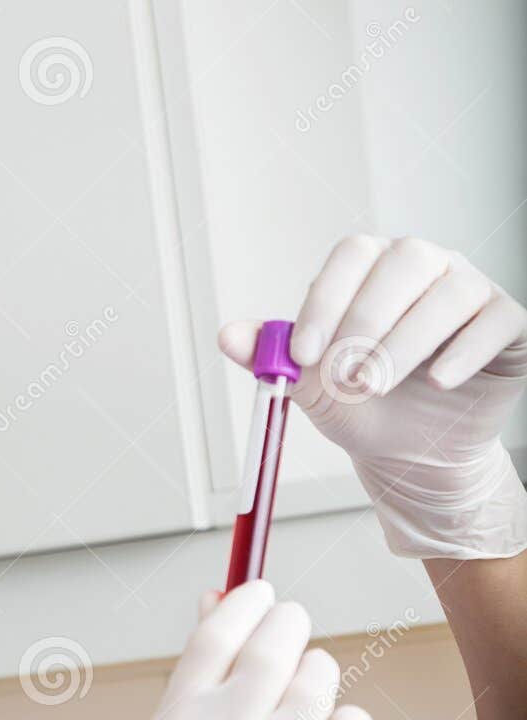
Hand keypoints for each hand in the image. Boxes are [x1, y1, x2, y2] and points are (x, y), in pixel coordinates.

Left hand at [219, 234, 526, 560]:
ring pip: (448, 294)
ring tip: (377, 387)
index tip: (302, 353)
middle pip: (405, 263)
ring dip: (406, 343)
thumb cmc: (365, 410)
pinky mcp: (507, 324)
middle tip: (345, 377)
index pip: (353, 256)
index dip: (326, 300)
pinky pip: (495, 321)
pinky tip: (438, 383)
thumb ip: (274, 360)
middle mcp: (427, 267)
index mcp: (375, 270)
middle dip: (367, 322)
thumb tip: (228, 336)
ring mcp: (471, 290)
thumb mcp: (313, 389)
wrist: (412, 456)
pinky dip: (464, 352)